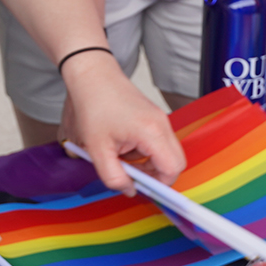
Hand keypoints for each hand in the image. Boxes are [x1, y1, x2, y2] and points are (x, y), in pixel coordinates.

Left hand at [60, 52, 185, 194]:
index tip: (140, 187)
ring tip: (119, 154)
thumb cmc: (92, 105)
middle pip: (174, 162)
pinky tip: (121, 144)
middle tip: (130, 174)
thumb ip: (113, 176)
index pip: (172, 169)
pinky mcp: (154, 116)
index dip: (159, 184)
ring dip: (146, 162)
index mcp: (151, 132)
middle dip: (154, 174)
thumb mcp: (96, 149)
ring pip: (165, 153)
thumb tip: (129, 190)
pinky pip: (157, 142)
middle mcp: (162, 124)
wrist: (91, 75)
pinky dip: (143, 150)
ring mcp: (160, 119)